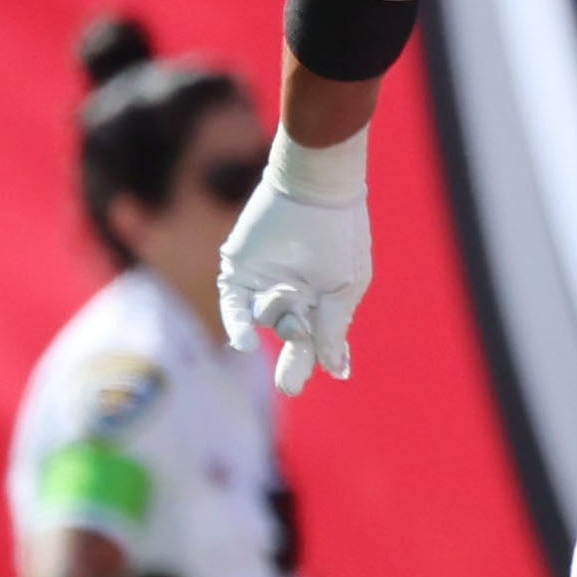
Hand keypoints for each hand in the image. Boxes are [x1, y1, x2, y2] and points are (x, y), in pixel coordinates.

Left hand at [220, 133, 373, 391]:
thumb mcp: (344, 286)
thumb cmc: (338, 234)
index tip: (338, 374)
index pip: (322, 338)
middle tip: (291, 388)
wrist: (313, 188)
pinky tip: (244, 345)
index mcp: (324, 298)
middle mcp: (294, 294)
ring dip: (280, 318)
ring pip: (268, 321)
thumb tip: (333, 369)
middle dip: (294, 365)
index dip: (327, 356)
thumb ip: (333, 328)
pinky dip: (237, 325)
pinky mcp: (239, 271)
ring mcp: (265, 284)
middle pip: (292, 339)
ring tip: (292, 301)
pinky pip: (233, 307)